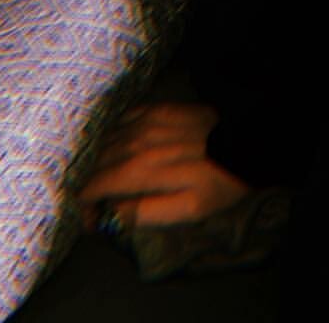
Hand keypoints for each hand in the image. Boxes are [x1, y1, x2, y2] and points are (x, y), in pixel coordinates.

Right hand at [77, 99, 255, 232]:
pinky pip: (122, 119)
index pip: (93, 186)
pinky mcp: (157, 108)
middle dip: (87, 185)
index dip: (84, 205)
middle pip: (94, 163)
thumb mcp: (185, 209)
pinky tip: (117, 148)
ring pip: (105, 141)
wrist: (245, 141)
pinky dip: (112, 136)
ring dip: (97, 162)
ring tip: (102, 180)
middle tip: (95, 204)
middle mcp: (135, 142)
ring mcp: (145, 121)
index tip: (90, 220)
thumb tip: (111, 216)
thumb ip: (143, 213)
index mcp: (139, 170)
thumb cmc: (216, 182)